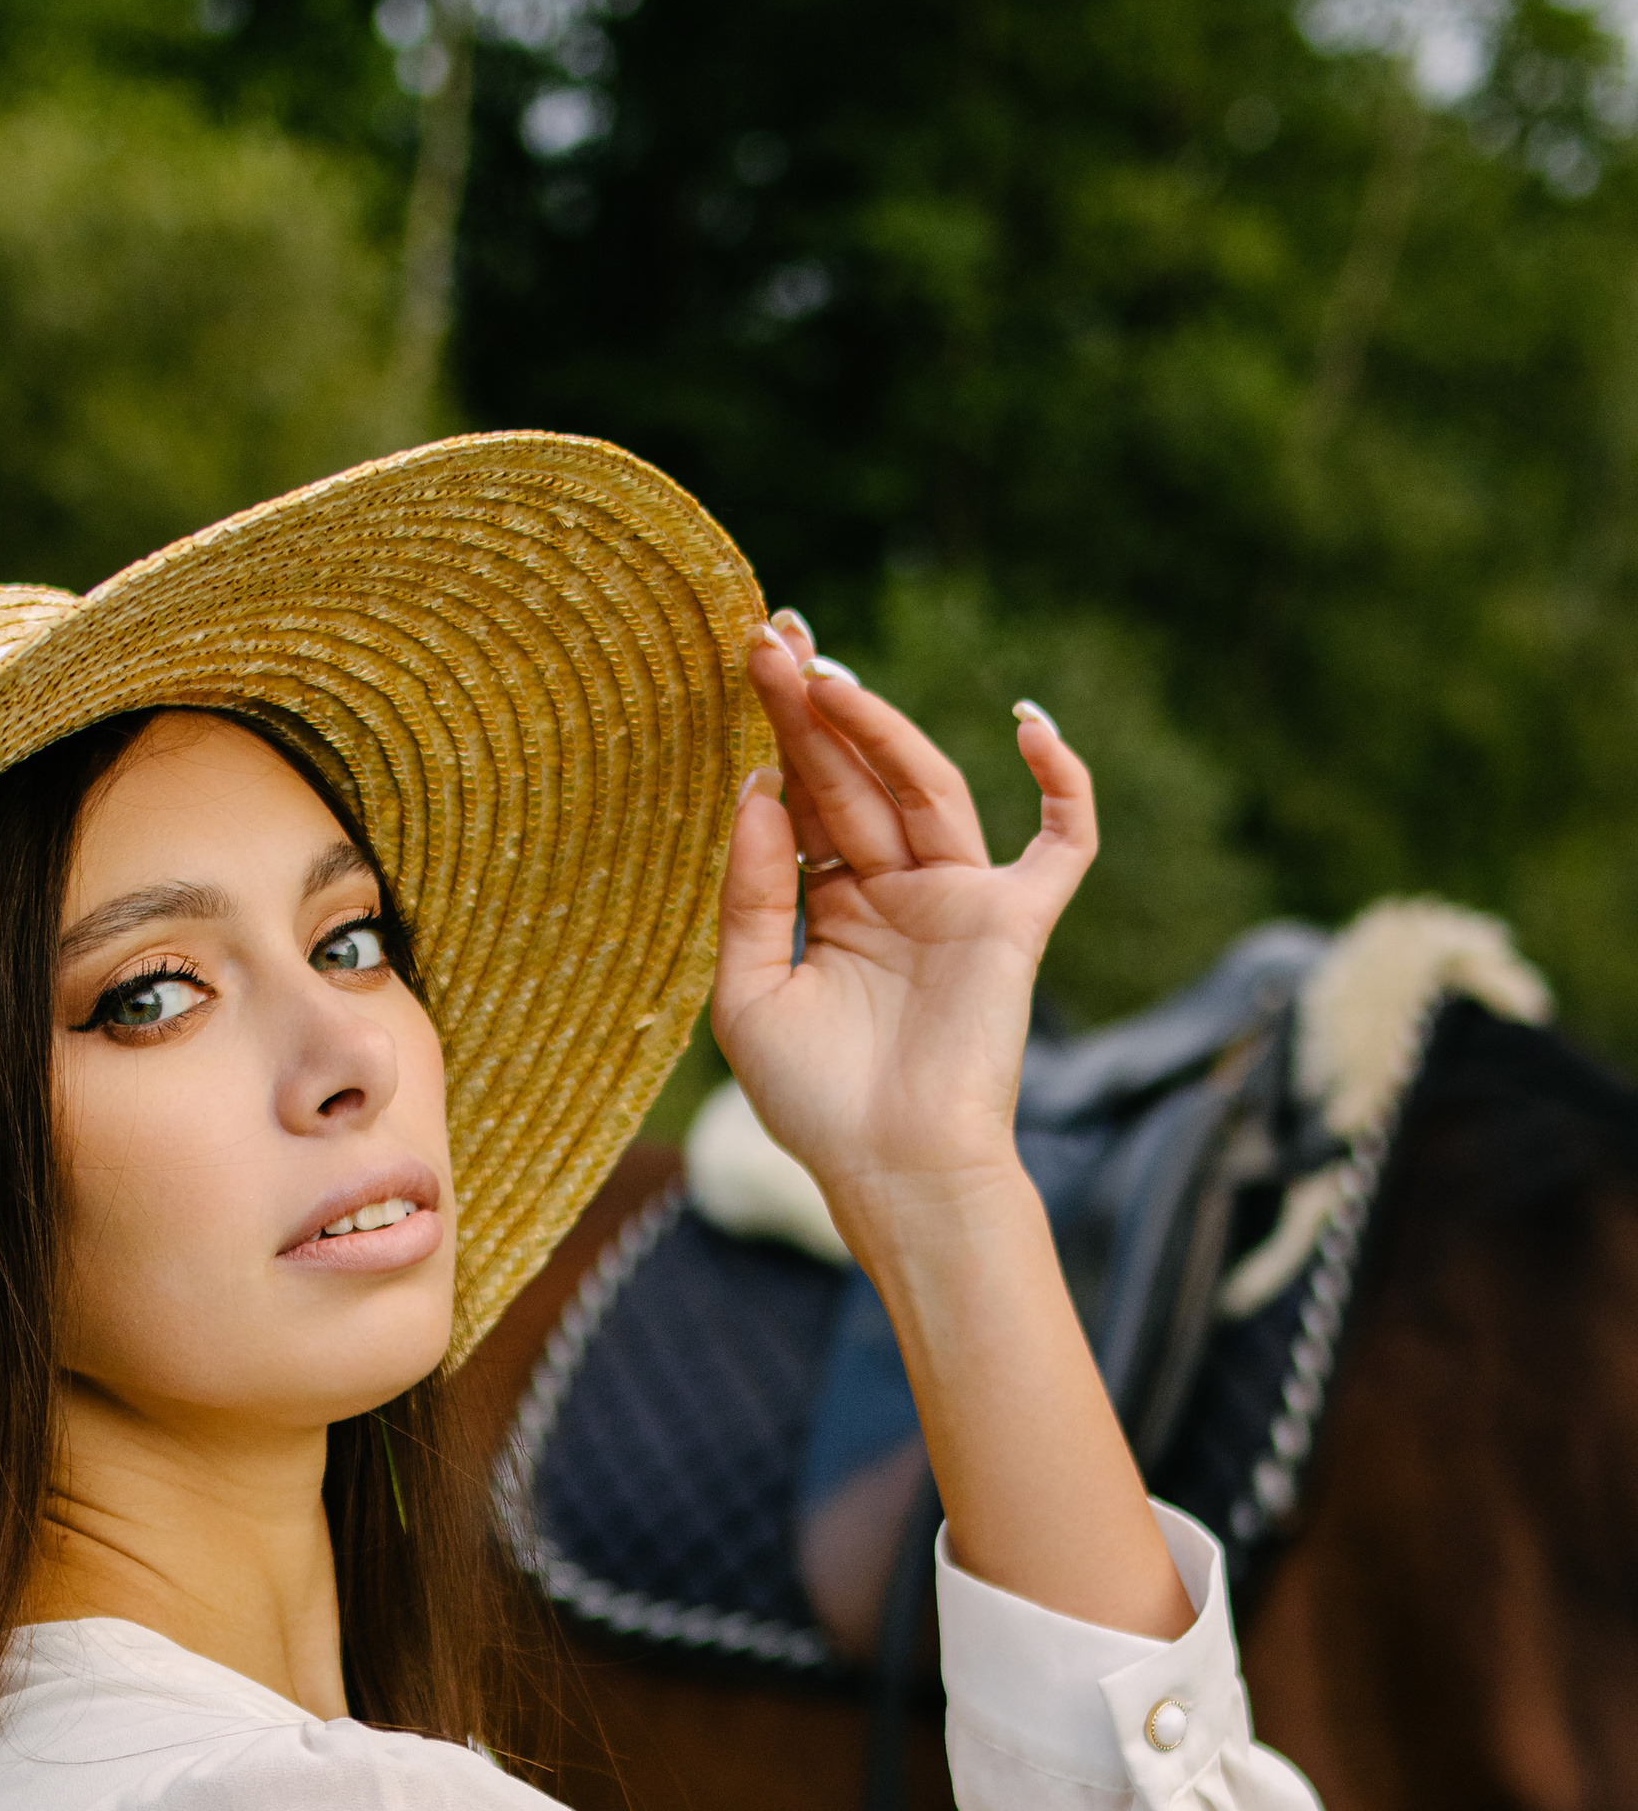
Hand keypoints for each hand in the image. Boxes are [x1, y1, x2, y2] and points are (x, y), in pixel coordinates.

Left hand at [710, 616, 1096, 1261]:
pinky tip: (1030, 724)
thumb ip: (750, 893)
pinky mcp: (1015, 922)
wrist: (896, 1172)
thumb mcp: (748, 996)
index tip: (749, 660)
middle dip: (813, 710)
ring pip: (926, 787)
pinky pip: (1061, 842)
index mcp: (831, 907)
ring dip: (880, 727)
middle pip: (855, 778)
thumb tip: (757, 788)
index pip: (805, 797)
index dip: (779, 732)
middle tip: (771, 638)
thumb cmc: (816, 1105)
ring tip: (824, 675)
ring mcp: (958, 901)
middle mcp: (895, 892)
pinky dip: (1062, 782)